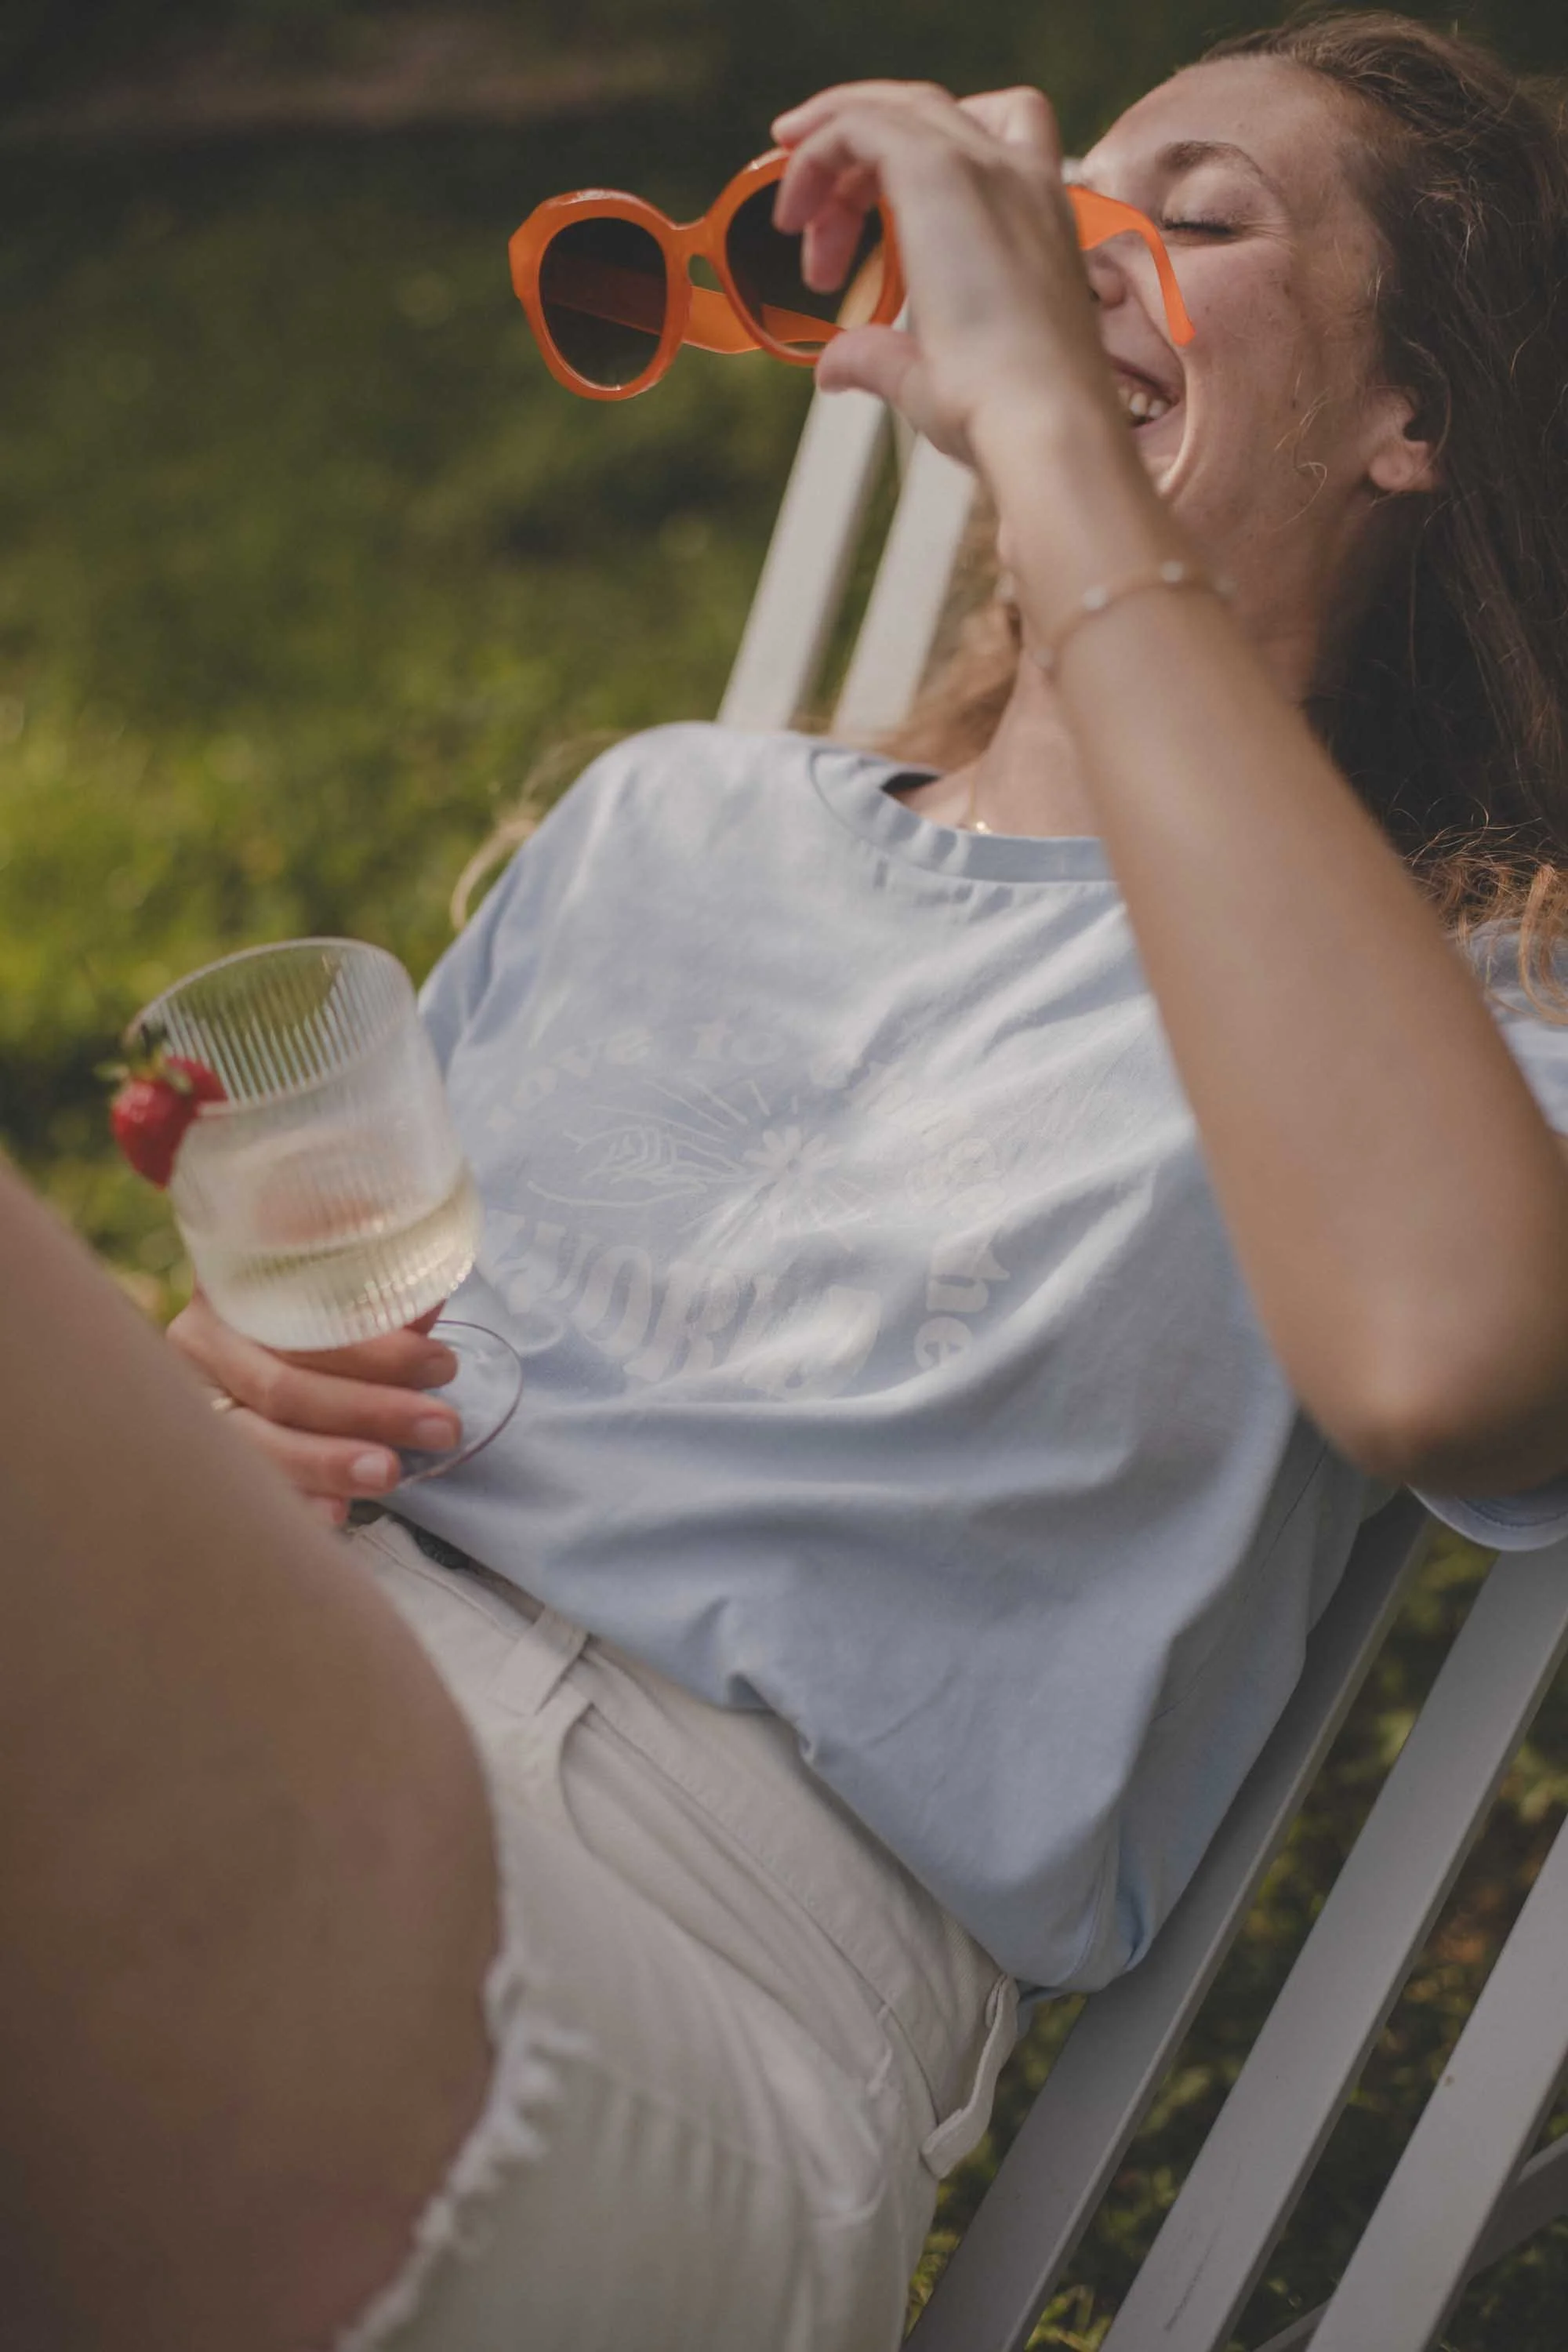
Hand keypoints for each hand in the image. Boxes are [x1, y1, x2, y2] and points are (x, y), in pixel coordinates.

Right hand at [167, 1292, 462, 1526]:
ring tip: (389, 1473)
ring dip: (330, 1463)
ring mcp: (195, 1405)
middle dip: (369, 1410)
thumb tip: (429, 1307)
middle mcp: (203, 1343)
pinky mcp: (203, 1456)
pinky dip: (295, 1500)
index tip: (440, 1366)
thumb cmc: (312, 1318)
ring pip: (258, 1442)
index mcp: (236, 1287)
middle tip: (440, 1427)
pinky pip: (249, 1484)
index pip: (307, 1323)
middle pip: (283, 1386)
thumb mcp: (340, 1301)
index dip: (376, 1350)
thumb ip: (379, 1305)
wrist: (258, 1348)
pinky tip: (336, 1511)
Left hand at [772, 80, 1116, 470]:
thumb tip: (834, 365)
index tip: (854, 200)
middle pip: (930, 115)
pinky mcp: (940, 172)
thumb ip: (880, 357)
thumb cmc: (1007, 415)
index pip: (984, 138)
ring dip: (831, 150)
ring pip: (896, 109)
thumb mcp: (933, 377)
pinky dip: (817, 152)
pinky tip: (793, 209)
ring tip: (791, 210)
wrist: (1043, 422)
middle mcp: (1020, 179)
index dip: (912, 151)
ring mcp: (986, 167)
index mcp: (1036, 218)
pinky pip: (862, 125)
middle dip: (859, 152)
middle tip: (806, 211)